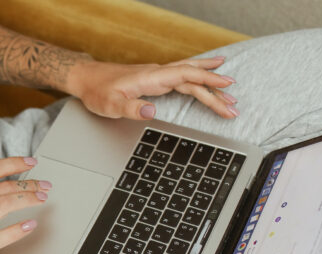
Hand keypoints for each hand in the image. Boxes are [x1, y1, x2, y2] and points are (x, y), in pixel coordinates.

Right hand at [0, 157, 50, 253]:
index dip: (14, 163)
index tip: (30, 162)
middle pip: (4, 186)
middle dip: (30, 183)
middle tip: (45, 185)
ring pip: (5, 205)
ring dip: (28, 199)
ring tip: (42, 199)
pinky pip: (0, 237)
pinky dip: (18, 230)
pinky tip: (30, 225)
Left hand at [66, 56, 238, 119]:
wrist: (86, 79)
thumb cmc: (97, 91)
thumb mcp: (110, 104)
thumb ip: (130, 108)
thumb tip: (151, 112)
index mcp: (151, 77)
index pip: (186, 75)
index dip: (207, 80)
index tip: (226, 87)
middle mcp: (158, 73)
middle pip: (193, 77)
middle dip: (215, 90)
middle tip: (235, 104)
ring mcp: (158, 76)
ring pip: (190, 76)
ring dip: (210, 84)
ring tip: (231, 92)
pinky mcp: (156, 80)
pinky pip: (183, 76)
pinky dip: (199, 77)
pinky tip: (209, 75)